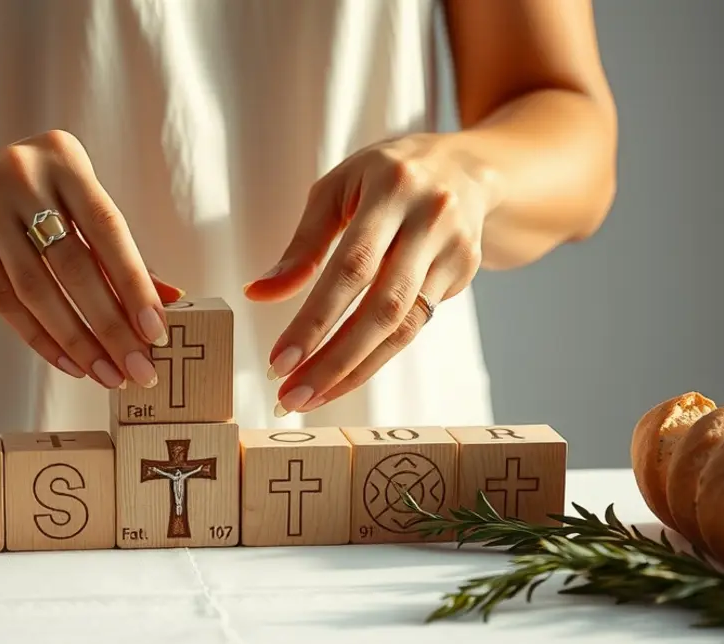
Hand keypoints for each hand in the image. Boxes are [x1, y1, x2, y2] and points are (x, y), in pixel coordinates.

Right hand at [0, 130, 183, 389]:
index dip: (135, 283)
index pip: (108, 227)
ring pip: (37, 289)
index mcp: (63, 157)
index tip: (157, 332)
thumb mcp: (70, 208)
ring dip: (78, 341)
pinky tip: (69, 363)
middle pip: (74, 264)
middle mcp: (22, 173)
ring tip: (107, 374)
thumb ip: (115, 251)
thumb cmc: (24, 203)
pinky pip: (4, 300)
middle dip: (111, 325)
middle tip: (139, 369)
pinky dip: (40, 338)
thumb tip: (171, 300)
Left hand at [244, 134, 501, 414]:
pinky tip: (342, 375)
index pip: (351, 267)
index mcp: (392, 188)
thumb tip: (259, 294)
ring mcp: (454, 248)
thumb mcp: (337, 190)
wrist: (465, 166)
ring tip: (311, 396)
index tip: (280, 361)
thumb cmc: (384, 176)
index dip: (315, 320)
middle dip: (333, 361)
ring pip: (403, 326)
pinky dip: (375, 356)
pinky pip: (414, 325)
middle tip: (292, 396)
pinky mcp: (464, 271)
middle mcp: (430, 218)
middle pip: (382, 307)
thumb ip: (302, 245)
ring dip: (353, 370)